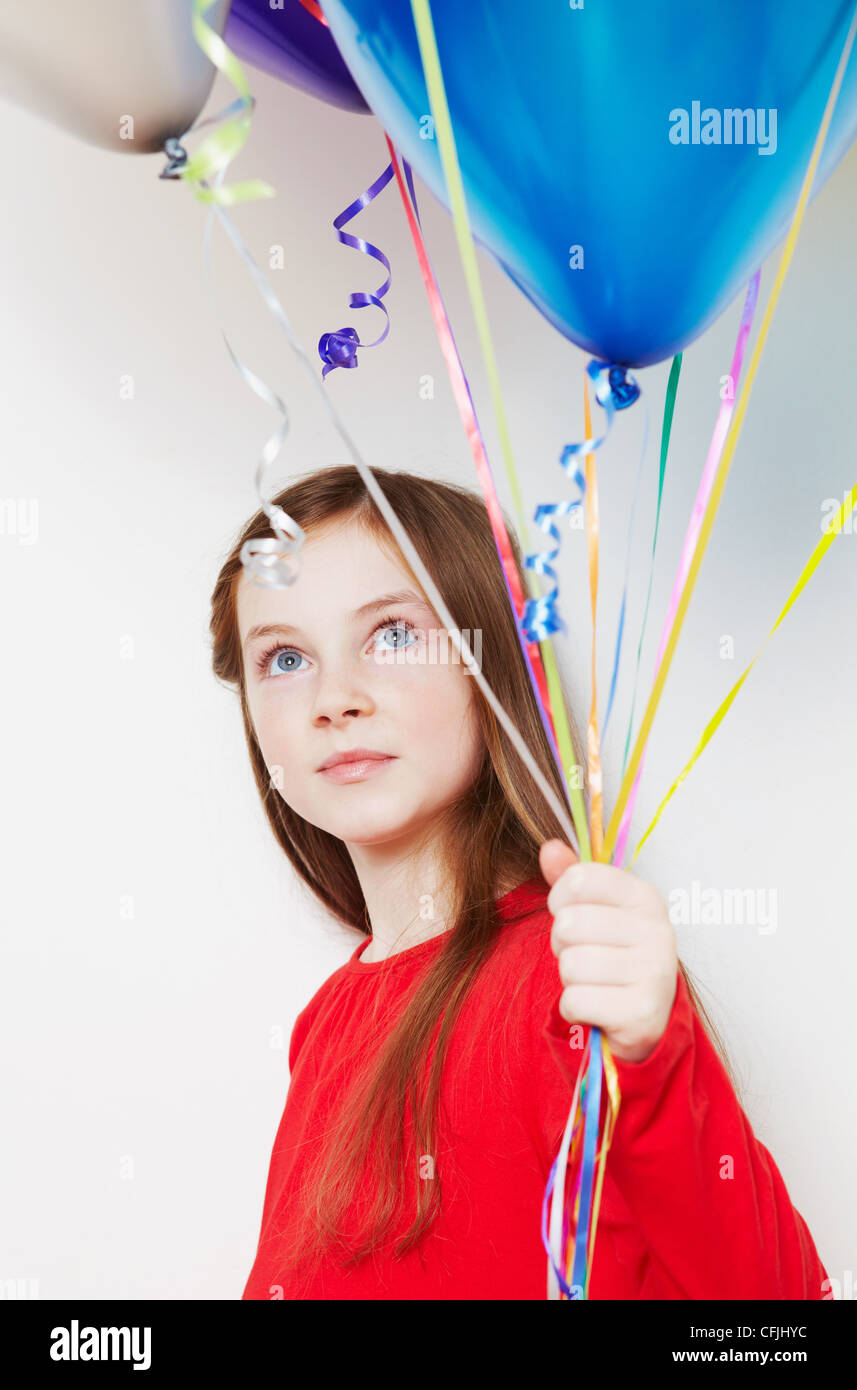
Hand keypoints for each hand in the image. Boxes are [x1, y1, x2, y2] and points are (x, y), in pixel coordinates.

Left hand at [539, 839, 678, 1063]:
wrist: (643, 1016)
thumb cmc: (613, 954)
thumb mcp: (597, 910)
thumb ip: (571, 878)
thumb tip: (549, 848)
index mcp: (645, 896)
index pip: (578, 880)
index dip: (560, 900)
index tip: (572, 914)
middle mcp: (658, 930)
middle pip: (568, 924)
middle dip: (563, 945)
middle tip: (584, 956)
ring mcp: (654, 972)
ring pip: (570, 965)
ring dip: (569, 978)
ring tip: (592, 981)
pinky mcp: (642, 1013)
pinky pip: (574, 1001)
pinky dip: (573, 1008)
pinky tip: (595, 1006)